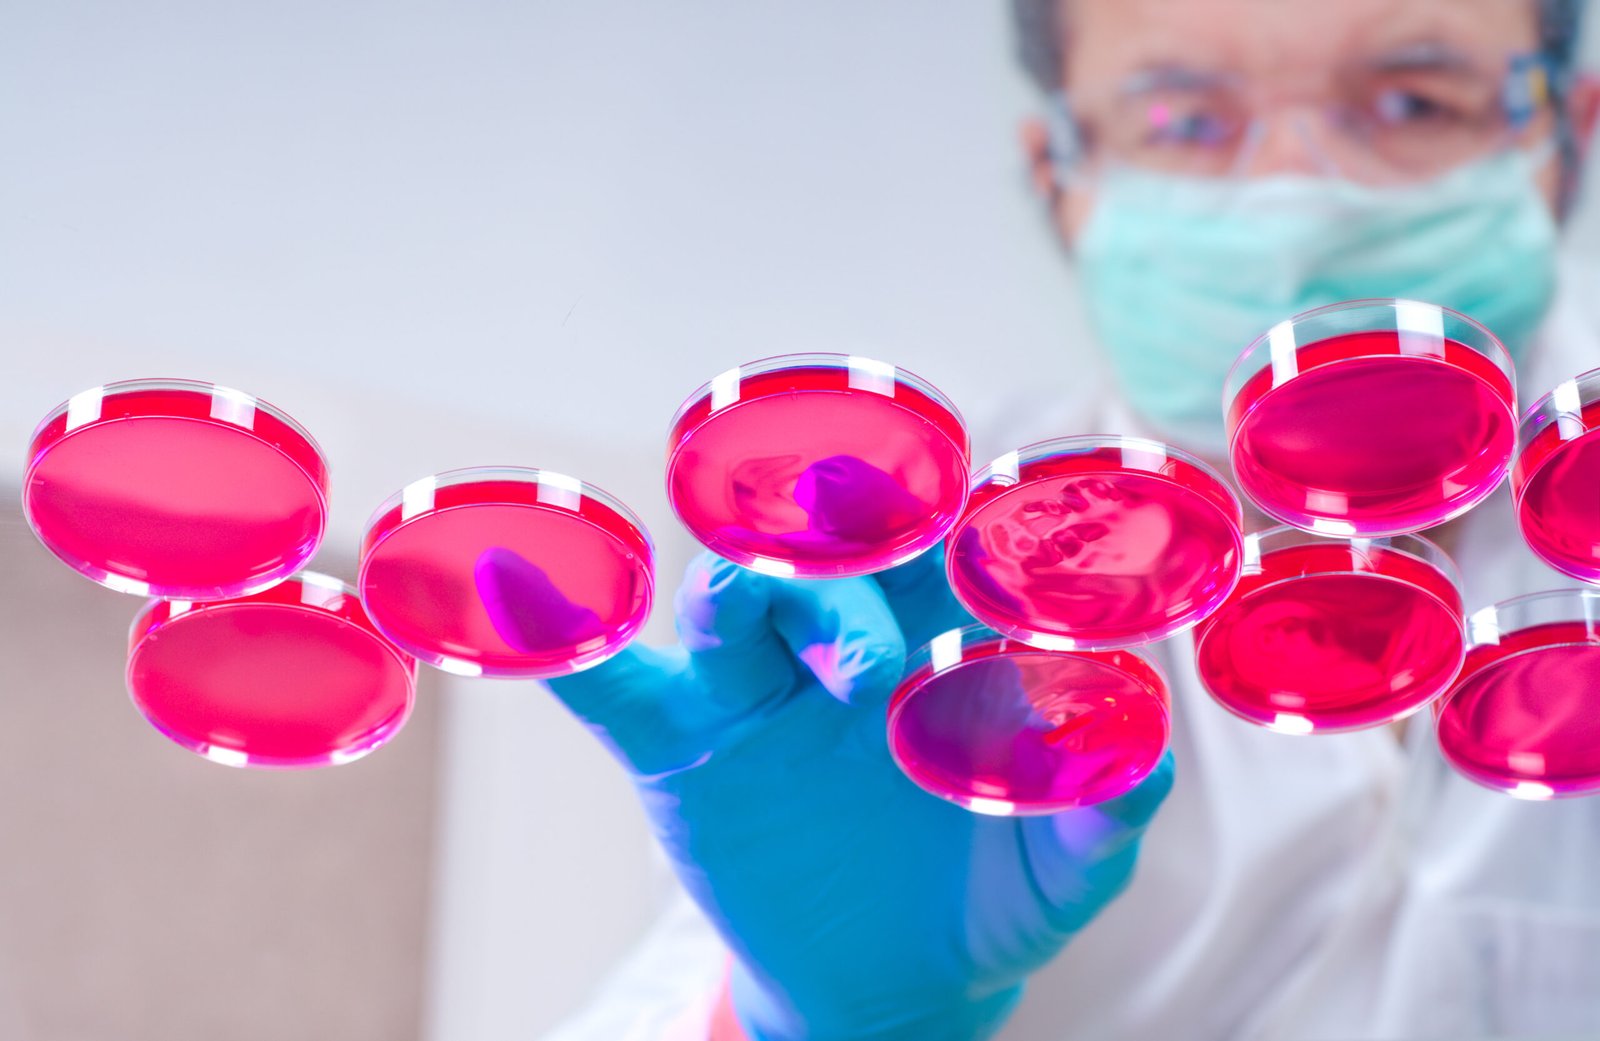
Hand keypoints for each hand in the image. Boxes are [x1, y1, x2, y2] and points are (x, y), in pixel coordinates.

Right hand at [493, 546, 1172, 1040]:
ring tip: (851, 665)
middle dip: (873, 522)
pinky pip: (607, 678)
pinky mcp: (678, 734)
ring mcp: (753, 676)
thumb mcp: (1062, 862)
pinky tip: (511, 584)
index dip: (989, 524)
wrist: (887, 980)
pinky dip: (560, 635)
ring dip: (777, 592)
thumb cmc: (988, 890)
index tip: (1032, 520)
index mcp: (943, 631)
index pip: (959, 547)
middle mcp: (843, 629)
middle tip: (916, 529)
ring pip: (738, 589)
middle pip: (843, 541)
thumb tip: (1145, 732)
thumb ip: (1106, 798)